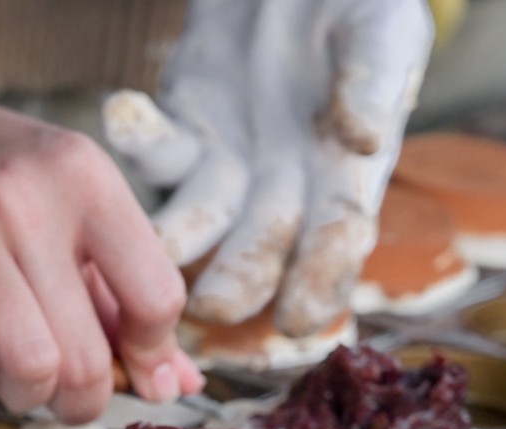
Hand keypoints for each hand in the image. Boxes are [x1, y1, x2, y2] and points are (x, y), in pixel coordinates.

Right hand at [0, 88, 203, 422]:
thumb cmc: (1, 185)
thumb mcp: (80, 214)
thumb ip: (129, 298)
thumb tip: (177, 383)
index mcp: (92, 181)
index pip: (157, 297)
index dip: (151, 354)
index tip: (134, 369)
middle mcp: (36, 197)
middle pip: (89, 355)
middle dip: (83, 398)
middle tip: (67, 390)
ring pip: (31, 364)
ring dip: (26, 392)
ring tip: (16, 368)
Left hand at [104, 0, 433, 336]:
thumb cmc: (363, 9)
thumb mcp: (383, 37)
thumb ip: (374, 86)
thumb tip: (363, 141)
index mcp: (344, 182)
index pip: (335, 243)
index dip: (318, 283)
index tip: (298, 321)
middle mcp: (284, 192)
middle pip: (258, 250)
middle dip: (236, 283)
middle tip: (211, 308)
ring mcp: (228, 170)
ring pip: (199, 219)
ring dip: (175, 239)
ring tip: (156, 251)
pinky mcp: (184, 135)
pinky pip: (157, 149)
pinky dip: (138, 136)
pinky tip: (122, 114)